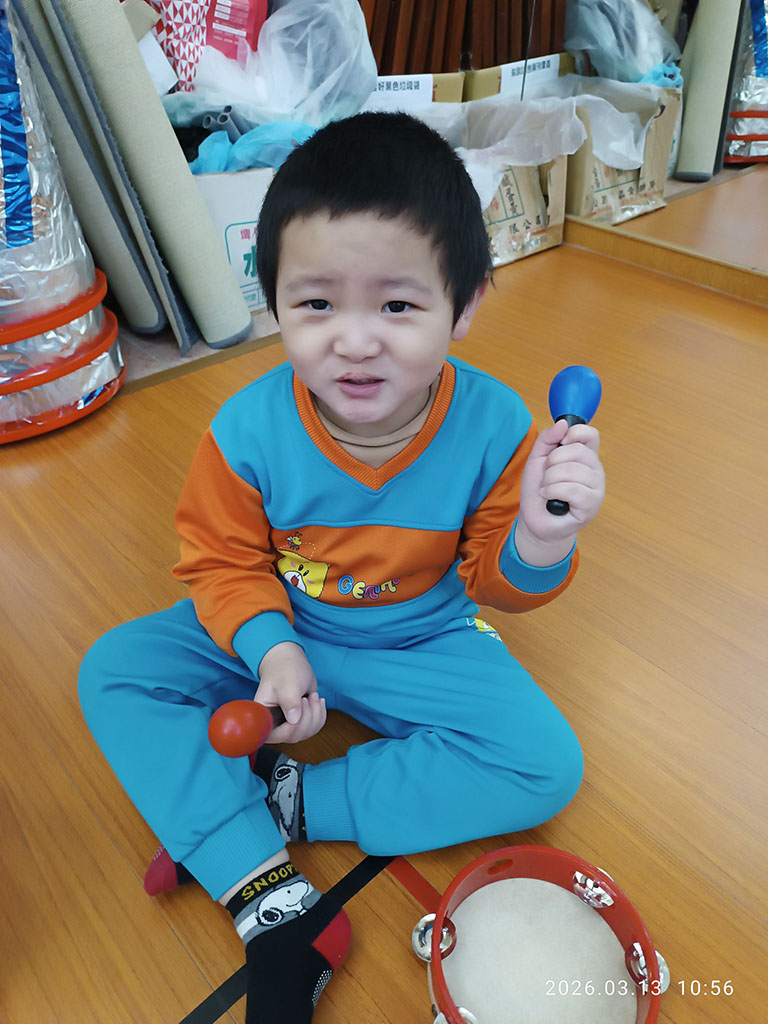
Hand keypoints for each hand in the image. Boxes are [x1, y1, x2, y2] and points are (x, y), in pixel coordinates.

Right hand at [255, 642, 326, 743]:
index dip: (286, 732)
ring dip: (315, 715)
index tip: (295, 718)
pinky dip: (320, 715)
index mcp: (263, 713)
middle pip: (292, 736)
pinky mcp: (299, 721)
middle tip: (306, 699)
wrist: (291, 663)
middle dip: (306, 719)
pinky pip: (314, 728)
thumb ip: (289, 700)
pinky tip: (316, 701)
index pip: (270, 735)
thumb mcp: (287, 682)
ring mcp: (287, 723)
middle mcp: (273, 721)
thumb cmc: (284, 668)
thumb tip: (294, 720)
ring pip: (305, 733)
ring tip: (311, 697)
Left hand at [517, 420, 604, 561]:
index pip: (591, 434)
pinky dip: (552, 491)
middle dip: (552, 462)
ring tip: (547, 488)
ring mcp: (596, 489)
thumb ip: (548, 438)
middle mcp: (595, 471)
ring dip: (550, 479)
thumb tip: (562, 423)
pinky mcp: (591, 506)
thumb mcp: (537, 458)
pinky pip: (572, 489)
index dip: (574, 433)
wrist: (534, 518)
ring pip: (572, 471)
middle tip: (547, 475)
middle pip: (577, 451)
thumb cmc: (539, 489)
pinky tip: (549, 497)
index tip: (560, 442)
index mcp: (586, 456)